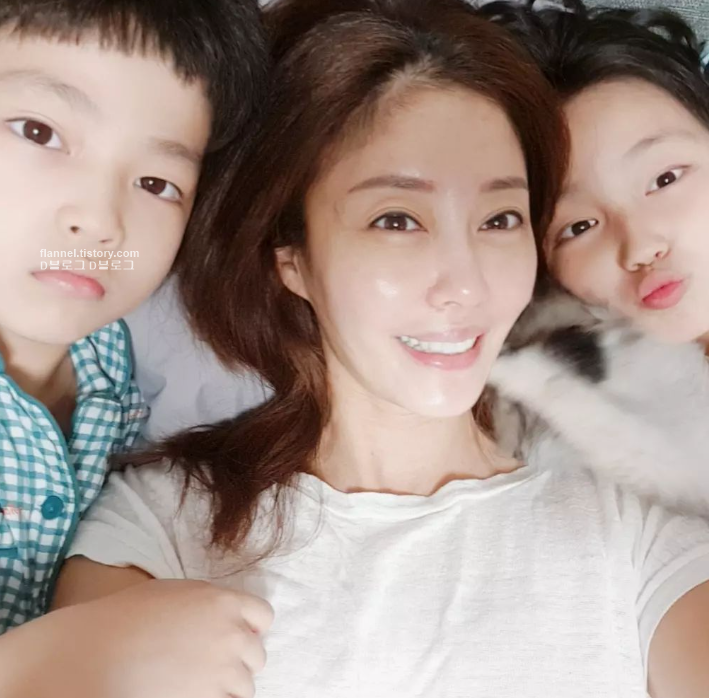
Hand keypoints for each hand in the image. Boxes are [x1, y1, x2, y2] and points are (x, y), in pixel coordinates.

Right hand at [3, 579, 272, 697]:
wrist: (97, 652)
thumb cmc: (129, 617)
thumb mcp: (177, 593)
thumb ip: (212, 604)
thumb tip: (233, 618)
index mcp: (224, 601)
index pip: (264, 615)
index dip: (252, 626)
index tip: (240, 634)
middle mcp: (231, 635)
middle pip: (257, 654)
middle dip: (239, 659)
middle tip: (211, 663)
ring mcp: (221, 671)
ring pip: (245, 686)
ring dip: (228, 685)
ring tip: (198, 681)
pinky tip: (193, 692)